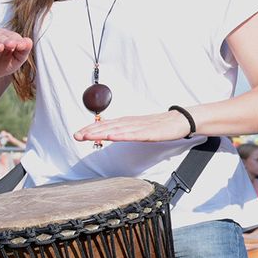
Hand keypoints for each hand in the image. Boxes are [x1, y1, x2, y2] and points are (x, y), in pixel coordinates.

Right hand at [0, 29, 31, 80]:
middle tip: (12, 45)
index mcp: (4, 37)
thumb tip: (29, 41)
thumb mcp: (15, 61)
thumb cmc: (1, 65)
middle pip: (0, 37)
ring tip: (0, 48)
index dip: (18, 41)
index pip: (12, 36)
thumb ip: (23, 52)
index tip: (23, 46)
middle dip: (7, 41)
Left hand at [73, 111, 193, 143]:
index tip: (78, 134)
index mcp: (128, 122)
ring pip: (117, 130)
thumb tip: (113, 134)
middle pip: (108, 126)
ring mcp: (140, 127)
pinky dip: (121, 135)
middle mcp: (131, 123)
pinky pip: (133, 135)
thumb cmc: (162, 125)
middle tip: (76, 135)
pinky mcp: (150, 133)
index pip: (106, 124)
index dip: (91, 129)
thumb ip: (127, 130)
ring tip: (88, 136)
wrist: (181, 121)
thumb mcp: (141, 128)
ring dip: (101, 132)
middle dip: (91, 131)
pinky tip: (112, 136)